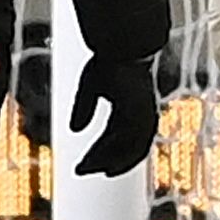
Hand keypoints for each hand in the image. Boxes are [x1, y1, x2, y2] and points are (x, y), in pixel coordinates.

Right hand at [66, 54, 161, 176]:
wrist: (124, 48)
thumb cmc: (109, 61)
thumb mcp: (90, 87)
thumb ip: (83, 108)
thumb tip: (75, 131)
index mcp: (130, 106)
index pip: (116, 135)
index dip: (101, 150)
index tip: (84, 162)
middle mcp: (140, 114)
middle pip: (124, 146)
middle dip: (104, 160)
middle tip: (80, 170)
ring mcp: (144, 115)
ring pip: (130, 148)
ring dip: (110, 162)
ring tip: (90, 171)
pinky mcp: (143, 116)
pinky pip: (133, 144)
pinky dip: (120, 157)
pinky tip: (105, 165)